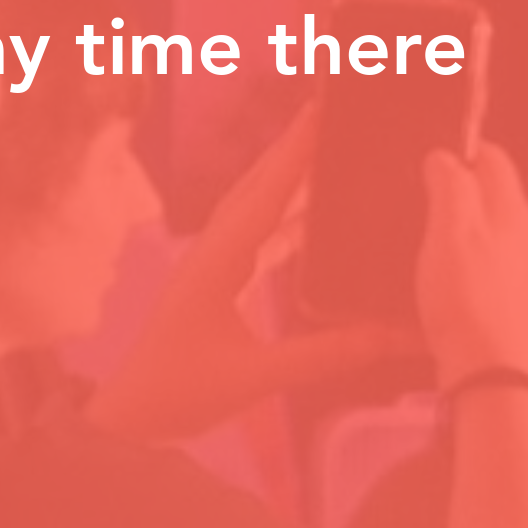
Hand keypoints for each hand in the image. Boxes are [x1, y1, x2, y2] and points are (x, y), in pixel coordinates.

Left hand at [87, 105, 419, 439]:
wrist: (132, 416)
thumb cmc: (182, 391)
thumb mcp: (258, 375)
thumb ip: (327, 355)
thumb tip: (395, 336)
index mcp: (217, 260)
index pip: (264, 193)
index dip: (295, 150)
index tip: (322, 111)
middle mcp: (212, 250)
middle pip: (258, 185)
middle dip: (294, 148)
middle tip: (333, 112)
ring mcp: (211, 263)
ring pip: (255, 206)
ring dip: (288, 177)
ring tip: (330, 149)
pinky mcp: (215, 281)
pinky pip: (256, 235)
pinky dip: (285, 216)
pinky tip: (312, 216)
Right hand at [416, 143, 527, 388]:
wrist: (486, 367)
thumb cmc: (465, 292)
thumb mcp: (451, 229)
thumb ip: (450, 186)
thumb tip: (444, 156)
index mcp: (511, 210)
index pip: (494, 158)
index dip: (461, 149)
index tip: (424, 156)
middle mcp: (521, 234)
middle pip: (490, 192)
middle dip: (455, 183)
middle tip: (411, 190)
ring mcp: (516, 267)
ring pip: (484, 226)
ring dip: (454, 220)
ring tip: (414, 226)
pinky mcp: (503, 296)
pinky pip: (479, 257)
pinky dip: (457, 251)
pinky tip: (433, 266)